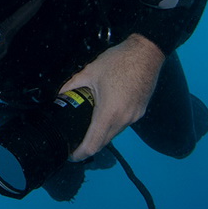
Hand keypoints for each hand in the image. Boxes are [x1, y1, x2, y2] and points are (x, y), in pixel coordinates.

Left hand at [60, 34, 164, 161]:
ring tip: (86, 128)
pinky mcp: (140, 111)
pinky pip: (122, 125)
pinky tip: (102, 115)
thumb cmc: (119, 61)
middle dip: (88, 145)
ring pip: (114, 134)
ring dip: (100, 134)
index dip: (80, 153)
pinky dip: (111, 125)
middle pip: (103, 142)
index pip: (94, 144)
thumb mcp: (89, 72)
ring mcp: (134, 116)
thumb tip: (60, 95)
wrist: (146, 53)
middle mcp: (124, 119)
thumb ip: (72, 85)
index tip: (71, 155)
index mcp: (109, 112)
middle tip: (74, 142)